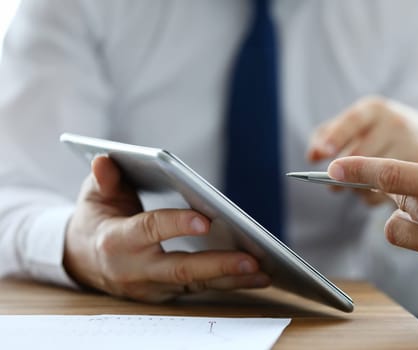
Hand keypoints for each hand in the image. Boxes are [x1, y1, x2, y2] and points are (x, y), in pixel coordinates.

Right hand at [64, 156, 269, 301]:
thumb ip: (103, 180)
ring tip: (264, 272)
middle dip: (218, 265)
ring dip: (232, 279)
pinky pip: (199, 289)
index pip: (149, 230)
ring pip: (196, 284)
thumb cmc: (95, 222)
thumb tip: (105, 161)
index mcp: (116, 241)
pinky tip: (254, 277)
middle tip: (252, 259)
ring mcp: (151, 287)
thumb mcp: (93, 198)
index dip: (176, 225)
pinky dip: (227, 283)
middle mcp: (135, 270)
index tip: (205, 220)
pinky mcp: (165, 293)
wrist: (82, 261)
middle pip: (180, 270)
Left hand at [308, 96, 417, 204]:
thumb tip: (312, 157)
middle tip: (331, 183)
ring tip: (353, 184)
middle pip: (360, 155)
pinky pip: (388, 192)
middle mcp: (395, 124)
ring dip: (356, 186)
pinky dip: (373, 196)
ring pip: (374, 176)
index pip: (353, 122)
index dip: (336, 137)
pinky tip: (372, 190)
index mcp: (374, 110)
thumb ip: (326, 135)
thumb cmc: (378, 131)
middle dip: (340, 172)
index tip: (322, 153)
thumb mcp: (356, 124)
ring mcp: (411, 146)